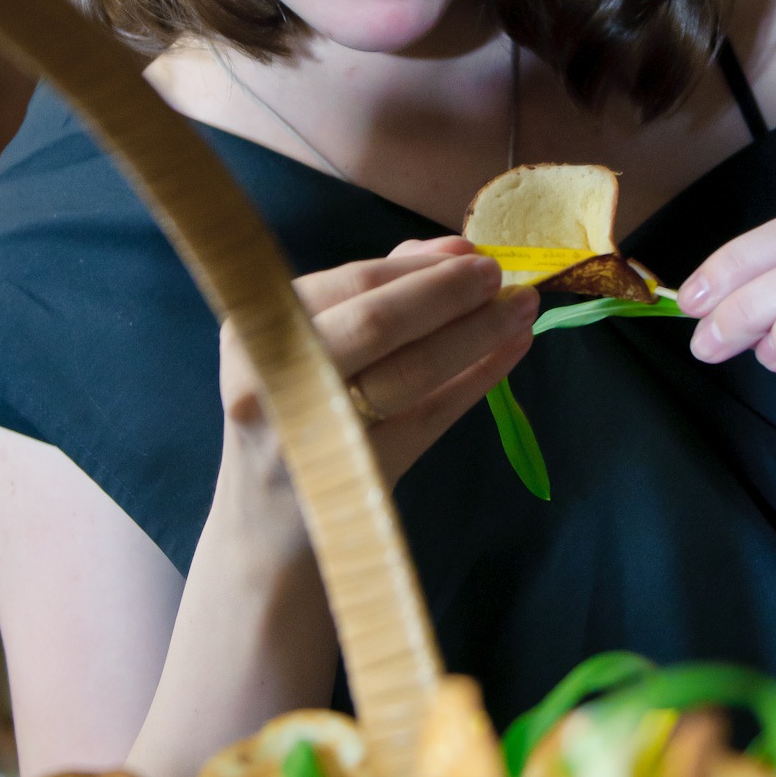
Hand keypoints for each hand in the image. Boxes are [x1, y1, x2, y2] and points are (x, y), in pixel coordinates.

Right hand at [222, 236, 537, 485]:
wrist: (269, 526)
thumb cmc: (297, 413)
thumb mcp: (309, 345)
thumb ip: (374, 290)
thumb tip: (452, 250)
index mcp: (255, 329)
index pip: (351, 283)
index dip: (420, 266)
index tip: (471, 252)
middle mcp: (272, 378)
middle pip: (377, 323)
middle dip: (449, 294)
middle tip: (501, 278)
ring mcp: (315, 433)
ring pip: (411, 372)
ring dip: (477, 334)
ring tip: (521, 312)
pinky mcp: (358, 475)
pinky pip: (432, 417)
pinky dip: (478, 380)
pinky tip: (511, 353)